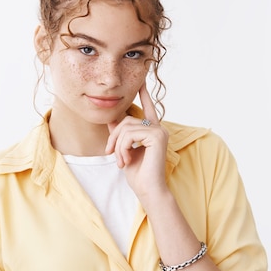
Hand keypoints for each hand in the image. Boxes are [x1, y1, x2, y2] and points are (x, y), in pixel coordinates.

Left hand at [105, 83, 169, 199]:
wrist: (148, 190)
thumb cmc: (139, 174)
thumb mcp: (124, 151)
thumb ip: (120, 134)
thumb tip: (111, 119)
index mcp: (152, 130)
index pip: (148, 108)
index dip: (144, 94)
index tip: (142, 80)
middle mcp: (158, 128)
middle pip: (127, 120)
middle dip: (114, 137)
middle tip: (111, 154)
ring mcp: (159, 131)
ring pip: (126, 128)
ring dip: (117, 146)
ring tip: (120, 161)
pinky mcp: (157, 136)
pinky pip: (130, 135)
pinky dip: (122, 148)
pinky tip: (127, 160)